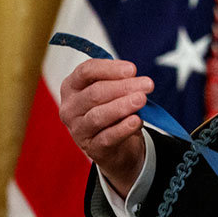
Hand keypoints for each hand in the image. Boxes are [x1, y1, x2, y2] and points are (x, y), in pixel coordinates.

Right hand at [58, 58, 153, 195]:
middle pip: (95, 93)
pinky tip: (136, 121)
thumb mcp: (112, 92)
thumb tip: (133, 76)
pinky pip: (107, 137)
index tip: (132, 69)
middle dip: (123, 87)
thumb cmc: (112, 110)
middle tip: (147, 84)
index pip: (86, 71)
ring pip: (98, 115)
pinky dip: (123, 128)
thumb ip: (119, 81)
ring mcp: (78, 129)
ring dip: (122, 106)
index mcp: (72, 86)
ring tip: (141, 99)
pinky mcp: (91, 147)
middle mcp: (70, 107)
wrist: (116, 144)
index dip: (109, 69)